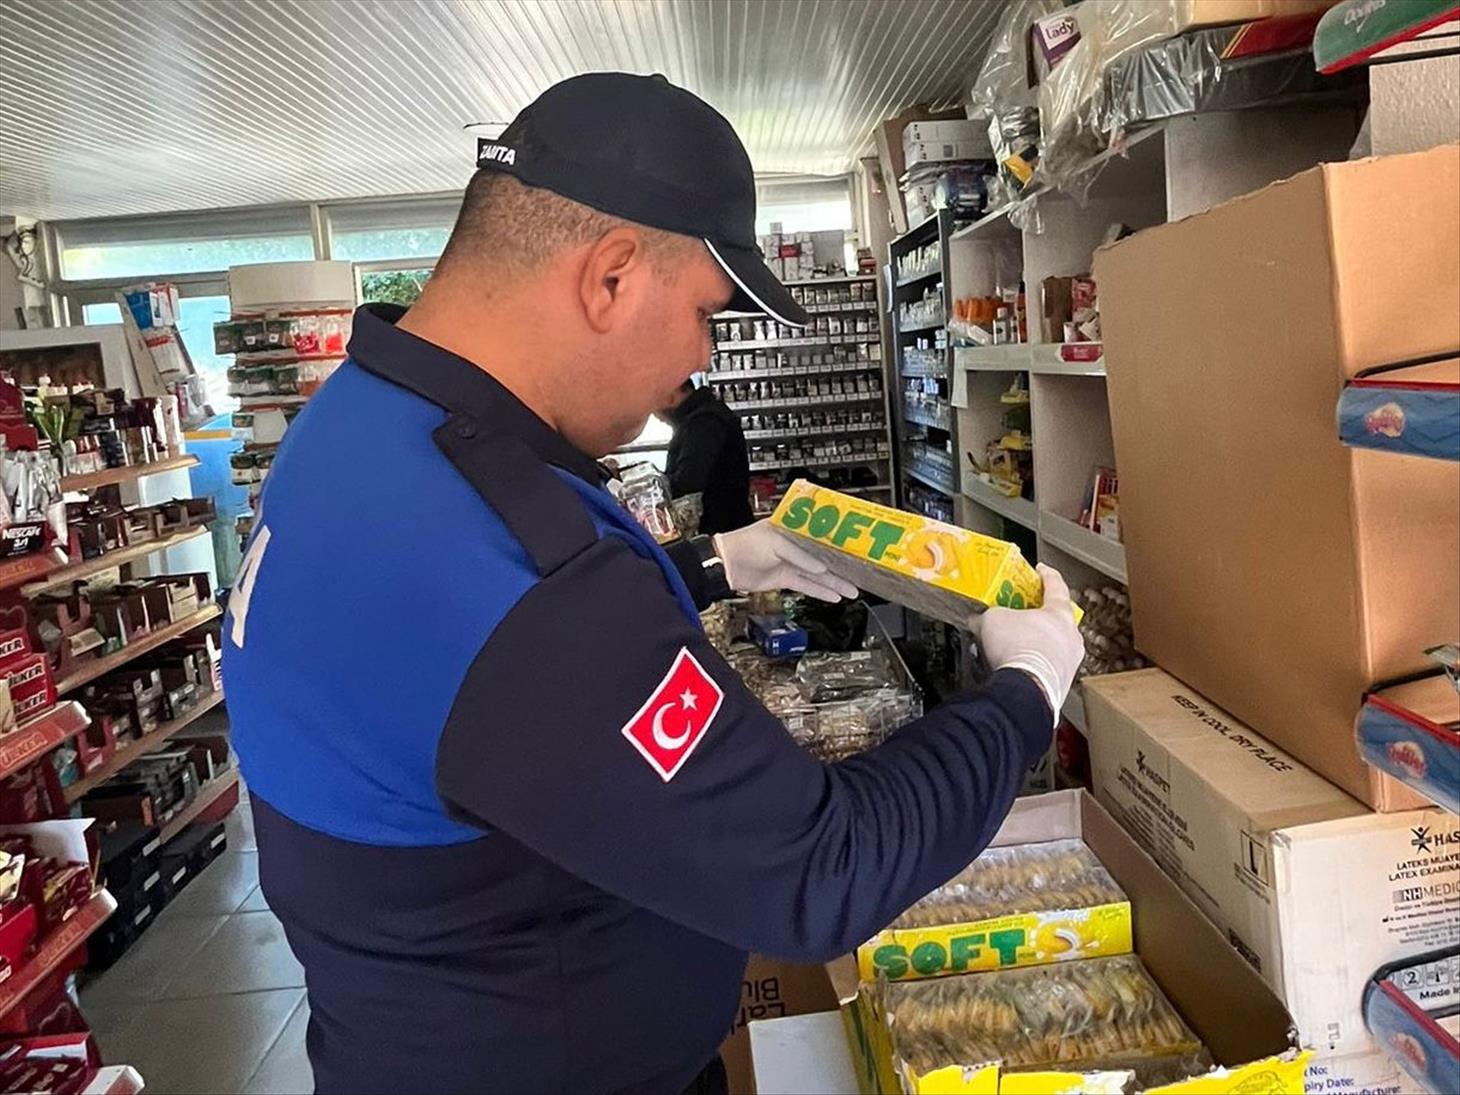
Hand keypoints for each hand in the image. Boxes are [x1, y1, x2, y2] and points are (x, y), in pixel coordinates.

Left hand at [713, 521, 857, 602]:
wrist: (726, 565)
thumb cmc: (745, 544)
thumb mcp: (776, 544)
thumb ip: (801, 556)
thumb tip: (821, 568)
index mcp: (792, 529)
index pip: (820, 535)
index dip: (836, 542)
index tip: (853, 549)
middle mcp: (793, 546)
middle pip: (823, 557)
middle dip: (841, 567)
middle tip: (860, 574)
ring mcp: (789, 563)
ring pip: (818, 575)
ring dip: (835, 583)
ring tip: (853, 590)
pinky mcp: (784, 579)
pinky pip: (807, 586)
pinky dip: (820, 592)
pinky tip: (834, 596)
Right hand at [975, 564, 1084, 725]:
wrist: (1026, 688)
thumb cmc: (1019, 649)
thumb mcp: (992, 620)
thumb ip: (987, 615)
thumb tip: (976, 619)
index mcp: (1059, 613)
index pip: (1055, 585)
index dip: (1046, 575)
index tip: (1040, 571)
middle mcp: (1071, 636)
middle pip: (1057, 618)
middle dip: (1039, 615)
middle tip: (1023, 613)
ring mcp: (1070, 661)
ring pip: (1054, 644)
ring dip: (1037, 642)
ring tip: (1016, 644)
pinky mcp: (1061, 682)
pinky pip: (1048, 666)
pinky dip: (1035, 663)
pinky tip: (1018, 665)